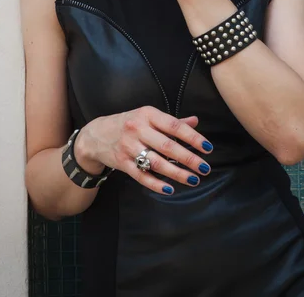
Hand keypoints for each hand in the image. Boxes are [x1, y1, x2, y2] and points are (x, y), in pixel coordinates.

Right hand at [76, 106, 212, 194]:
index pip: (174, 126)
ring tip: (193, 179)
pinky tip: (170, 189)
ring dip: (177, 173)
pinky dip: (156, 184)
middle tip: (204, 168)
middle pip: (167, 146)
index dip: (193, 137)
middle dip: (188, 158)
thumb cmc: (129, 123)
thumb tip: (195, 122)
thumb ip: (172, 121)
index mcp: (148, 115)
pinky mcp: (122, 163)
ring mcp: (129, 147)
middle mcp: (138, 129)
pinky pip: (141, 175)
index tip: (207, 148)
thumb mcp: (148, 116)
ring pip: (156, 163)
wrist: (96, 134)